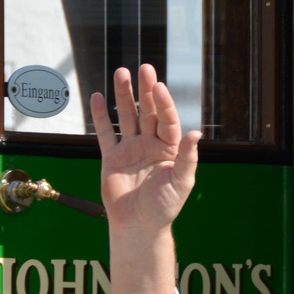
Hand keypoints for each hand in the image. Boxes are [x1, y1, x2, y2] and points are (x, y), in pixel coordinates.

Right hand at [92, 64, 199, 232]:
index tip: (159, 86)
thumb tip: (195, 132)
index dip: (164, 104)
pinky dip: (101, 116)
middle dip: (146, 91)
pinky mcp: (112, 157)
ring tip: (122, 72)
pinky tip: (97, 97)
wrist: (139, 225)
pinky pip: (106, 133)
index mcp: (170, 149)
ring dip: (124, 96)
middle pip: (149, 112)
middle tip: (144, 68)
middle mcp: (151, 145)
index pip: (168, 121)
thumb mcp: (181, 182)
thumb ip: (187, 158)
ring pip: (127, 117)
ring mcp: (131, 149)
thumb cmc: (164, 206)